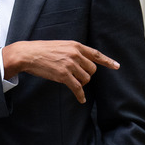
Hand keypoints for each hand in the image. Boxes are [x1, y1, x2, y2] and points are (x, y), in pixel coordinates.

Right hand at [2, 40, 118, 103]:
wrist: (28, 54)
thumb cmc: (42, 50)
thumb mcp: (60, 45)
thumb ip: (73, 51)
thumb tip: (83, 62)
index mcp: (75, 46)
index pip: (96, 54)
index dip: (107, 61)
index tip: (117, 66)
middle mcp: (75, 54)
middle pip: (92, 70)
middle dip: (86, 75)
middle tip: (77, 77)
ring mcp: (70, 65)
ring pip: (86, 79)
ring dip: (81, 83)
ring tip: (71, 82)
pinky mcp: (64, 75)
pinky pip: (77, 88)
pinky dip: (80, 95)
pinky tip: (81, 99)